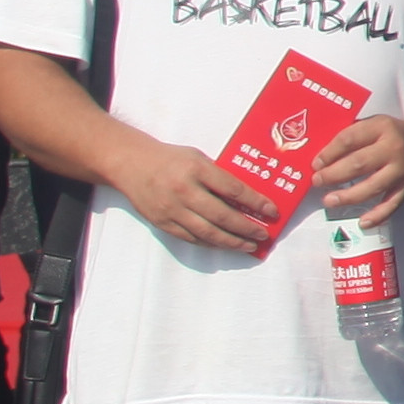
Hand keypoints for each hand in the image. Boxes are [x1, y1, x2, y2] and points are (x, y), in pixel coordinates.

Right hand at [111, 134, 281, 254]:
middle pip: (223, 216)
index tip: (272, 212)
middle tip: (263, 234)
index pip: (234, 190)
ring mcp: (172, 210)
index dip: (256, 203)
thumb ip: (219, 176)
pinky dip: (211, 244)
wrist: (131, 165)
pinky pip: (191, 238)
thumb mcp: (198, 158)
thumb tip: (248, 198)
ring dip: (232, 242)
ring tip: (249, 245)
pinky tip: (225, 244)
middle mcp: (184, 191)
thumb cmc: (171, 159)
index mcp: (197, 170)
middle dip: (247, 228)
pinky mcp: (162, 223)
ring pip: (208, 233)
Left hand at [306, 115, 403, 222]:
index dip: (330, 153)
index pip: (350, 139)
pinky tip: (362, 223)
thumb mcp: (372, 124)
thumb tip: (320, 157)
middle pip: (359, 163)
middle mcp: (393, 148)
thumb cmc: (388, 133)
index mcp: (381, 127)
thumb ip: (350, 135)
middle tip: (317, 181)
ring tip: (329, 200)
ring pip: (374, 186)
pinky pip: (392, 204)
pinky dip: (378, 215)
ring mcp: (401, 170)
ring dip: (349, 196)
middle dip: (334, 174)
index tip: (315, 163)